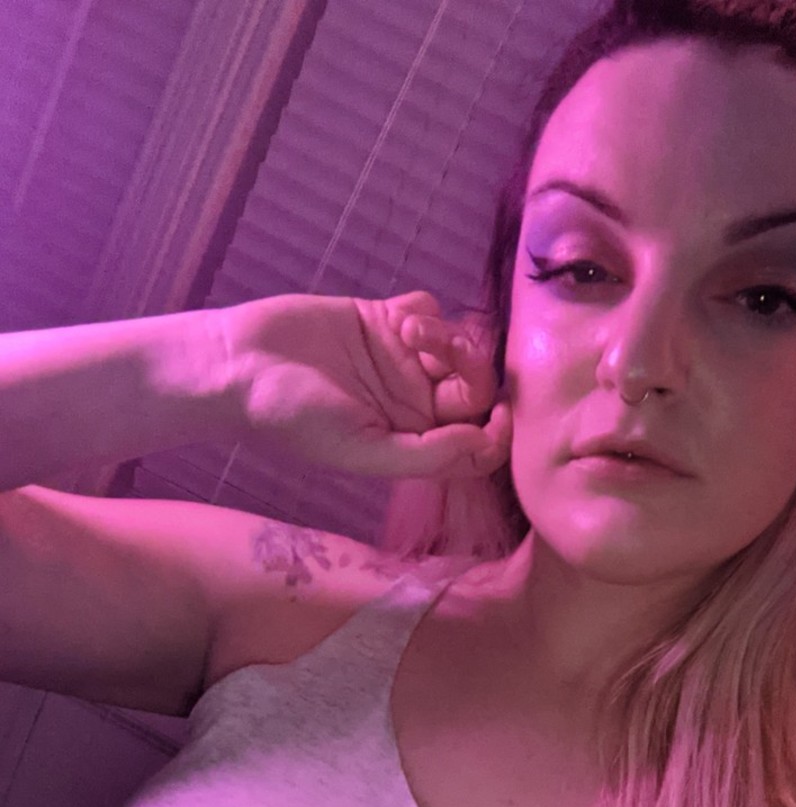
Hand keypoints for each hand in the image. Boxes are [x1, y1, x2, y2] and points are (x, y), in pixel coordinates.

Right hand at [213, 290, 511, 481]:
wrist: (240, 364)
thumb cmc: (293, 419)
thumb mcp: (361, 450)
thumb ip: (426, 455)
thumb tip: (480, 442)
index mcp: (414, 442)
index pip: (477, 443)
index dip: (500, 433)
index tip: (501, 414)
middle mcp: (414, 403)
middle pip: (476, 388)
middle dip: (471, 367)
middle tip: (437, 349)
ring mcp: (401, 361)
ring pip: (458, 345)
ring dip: (446, 335)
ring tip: (407, 331)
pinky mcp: (382, 320)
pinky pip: (430, 309)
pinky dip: (426, 311)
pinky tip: (395, 317)